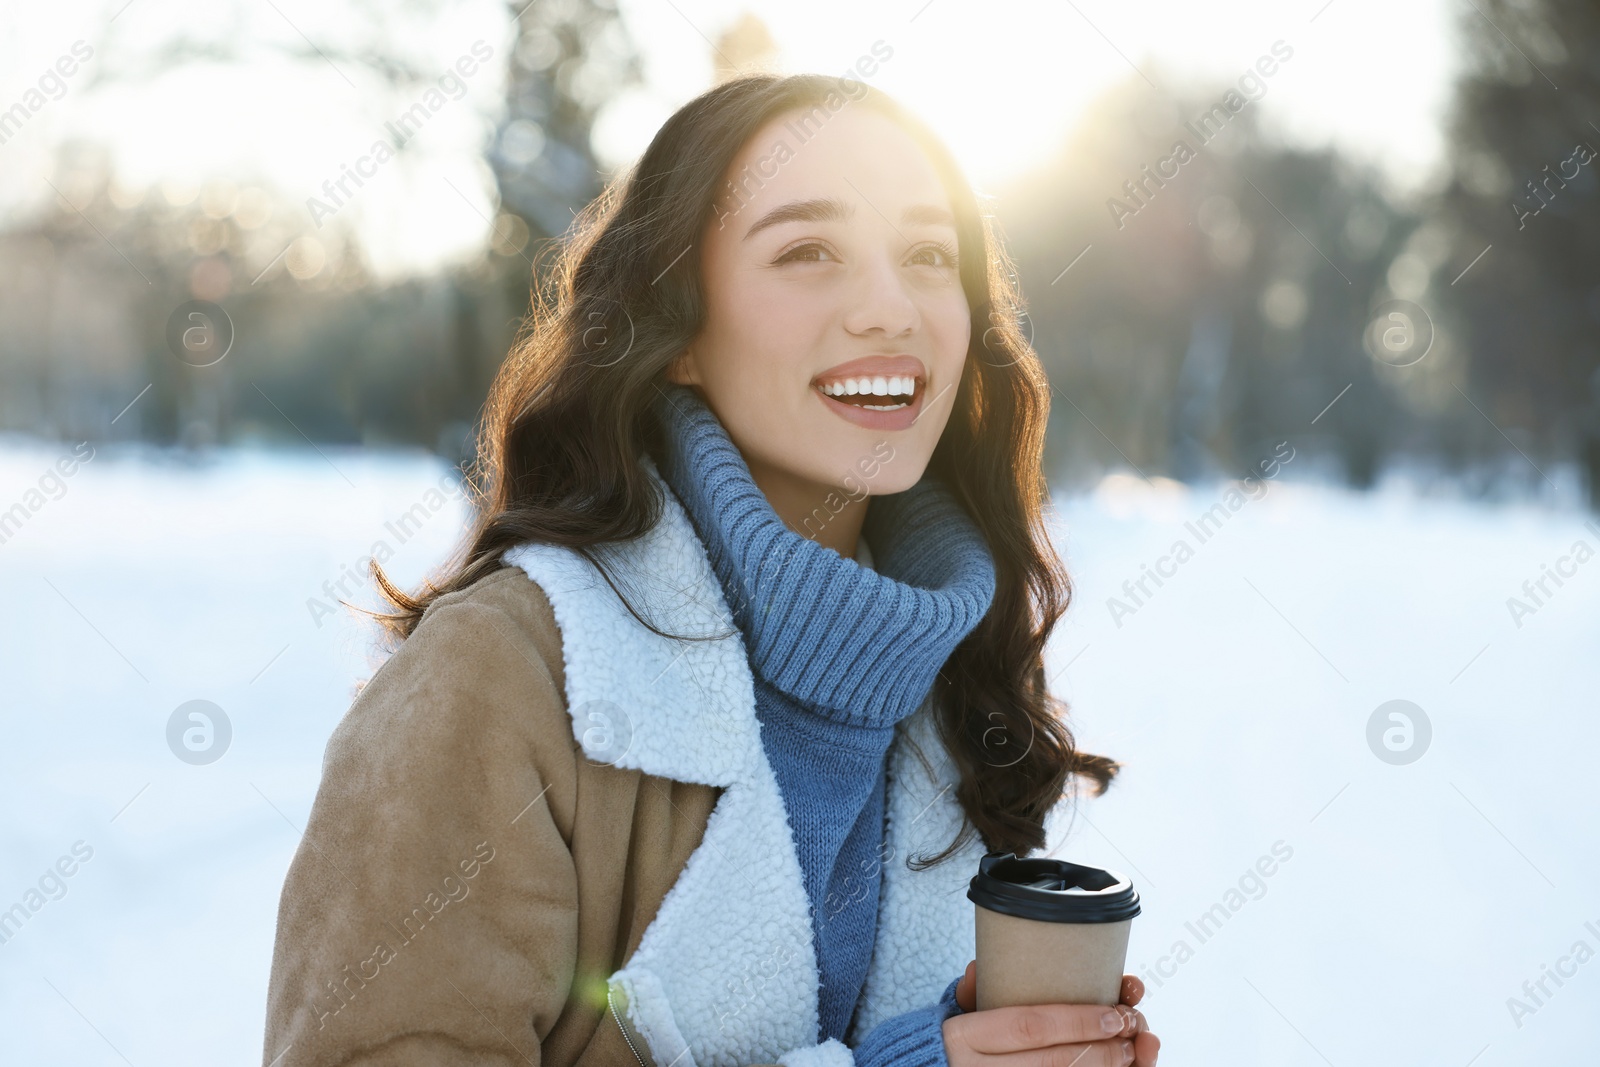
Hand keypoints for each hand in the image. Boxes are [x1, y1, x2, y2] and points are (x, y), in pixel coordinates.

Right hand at [942, 960, 1158, 1065]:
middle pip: (1053, 1060)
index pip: (1029, 1026)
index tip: (1112, 1012)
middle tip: (1131, 1028)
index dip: (1076, 1021)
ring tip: (1131, 1052)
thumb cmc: (951, 1042)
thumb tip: (978, 968)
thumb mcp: (955, 1012)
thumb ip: (973, 992)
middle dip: (1100, 1047)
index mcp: (966, 1037)